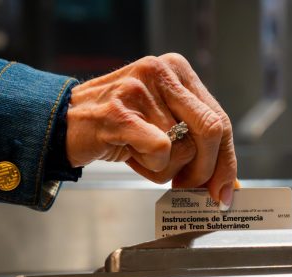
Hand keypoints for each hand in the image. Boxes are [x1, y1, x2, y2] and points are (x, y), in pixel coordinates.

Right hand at [66, 53, 237, 207]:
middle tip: (189, 187)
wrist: (61, 122)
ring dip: (165, 169)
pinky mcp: (120, 112)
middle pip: (212, 130)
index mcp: (177, 70)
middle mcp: (162, 72)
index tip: (225, 190)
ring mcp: (140, 90)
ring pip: (183, 148)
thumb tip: (230, 184)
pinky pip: (160, 151)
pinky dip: (149, 166)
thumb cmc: (116, 126)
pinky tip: (129, 153)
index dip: (227, 160)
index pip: (219, 118)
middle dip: (206, 170)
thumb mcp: (162, 123)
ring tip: (140, 155)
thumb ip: (195, 141)